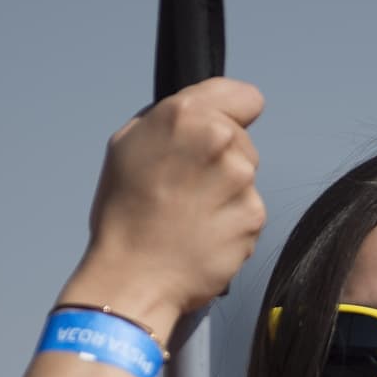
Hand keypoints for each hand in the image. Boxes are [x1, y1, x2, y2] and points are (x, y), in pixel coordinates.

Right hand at [62, 76, 266, 339]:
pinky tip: (205, 237)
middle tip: (188, 190)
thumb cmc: (124, 216)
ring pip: (247, 179)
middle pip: (244, 142)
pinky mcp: (252, 218)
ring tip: (192, 217)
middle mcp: (219, 140)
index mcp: (186, 114)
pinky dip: (232, 226)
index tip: (221, 134)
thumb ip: (168, 121)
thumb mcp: (128, 144)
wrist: (133, 278)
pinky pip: (249, 215)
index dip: (234, 116)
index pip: (246, 97)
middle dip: (223, 161)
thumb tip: (196, 117)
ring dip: (228, 195)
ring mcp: (240, 180)